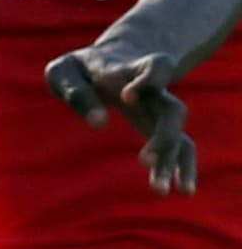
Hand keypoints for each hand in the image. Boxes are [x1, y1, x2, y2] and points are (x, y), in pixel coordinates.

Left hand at [45, 47, 195, 196]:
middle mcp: (153, 92)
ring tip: (159, 190)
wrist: (112, 59)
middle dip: (163, 137)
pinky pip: (182, 147)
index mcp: (130, 70)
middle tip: (143, 162)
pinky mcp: (160, 127)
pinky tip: (182, 190)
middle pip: (172, 111)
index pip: (155, 67)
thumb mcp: (64, 71)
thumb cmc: (81, 67)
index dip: (148, 80)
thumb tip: (99, 123)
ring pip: (178, 135)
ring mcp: (159, 112)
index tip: (126, 98)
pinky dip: (183, 167)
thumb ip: (75, 92)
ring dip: (170, 161)